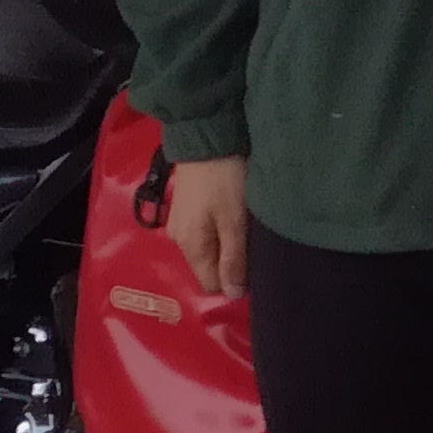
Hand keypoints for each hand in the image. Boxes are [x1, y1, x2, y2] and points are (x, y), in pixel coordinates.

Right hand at [165, 155, 250, 297]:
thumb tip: (233, 296)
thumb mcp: (234, 221)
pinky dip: (218, 231)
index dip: (233, 281)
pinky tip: (231, 216)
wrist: (205, 137)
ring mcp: (179, 223)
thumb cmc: (224, 180)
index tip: (254, 264)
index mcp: (190, 247)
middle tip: (252, 243)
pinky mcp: (184, 208)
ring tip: (244, 228)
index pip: (210, 284)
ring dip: (225, 246)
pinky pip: (203, 233)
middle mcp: (179, 240)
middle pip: (208, 268)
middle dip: (230, 263)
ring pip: (206, 250)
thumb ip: (233, 259)